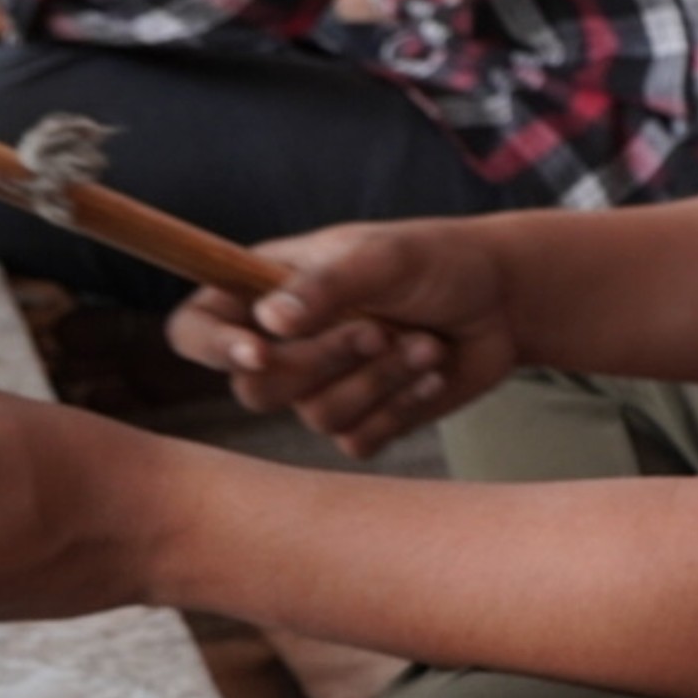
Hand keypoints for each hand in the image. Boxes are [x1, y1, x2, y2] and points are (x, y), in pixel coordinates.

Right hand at [167, 218, 515, 458]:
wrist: (502, 301)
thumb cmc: (434, 261)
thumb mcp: (382, 257)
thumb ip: (326, 286)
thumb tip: (269, 322)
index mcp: (263, 291)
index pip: (196, 330)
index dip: (213, 348)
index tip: (261, 352)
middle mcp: (283, 345)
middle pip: (257, 389)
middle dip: (326, 363)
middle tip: (380, 330)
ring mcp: (323, 387)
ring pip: (317, 416)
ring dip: (379, 382)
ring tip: (423, 345)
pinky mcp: (366, 420)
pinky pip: (361, 440)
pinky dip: (403, 408)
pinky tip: (433, 372)